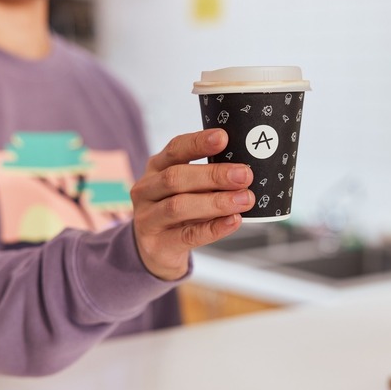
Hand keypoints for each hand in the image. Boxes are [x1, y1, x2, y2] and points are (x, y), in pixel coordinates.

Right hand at [131, 129, 254, 279]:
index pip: (175, 149)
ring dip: (216, 202)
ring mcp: (147, 219)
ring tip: (244, 199)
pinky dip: (213, 228)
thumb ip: (206, 178)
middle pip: (175, 178)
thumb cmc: (178, 211)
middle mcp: (146, 191)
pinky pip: (188, 236)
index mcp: (155, 168)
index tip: (223, 137)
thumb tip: (243, 171)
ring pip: (178, 207)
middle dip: (213, 175)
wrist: (154, 251)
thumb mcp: (185, 189)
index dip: (198, 143)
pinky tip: (233, 221)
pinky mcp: (156, 245)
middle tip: (244, 175)